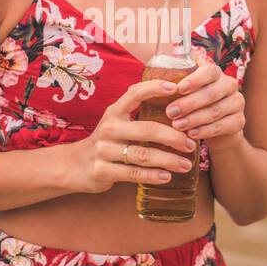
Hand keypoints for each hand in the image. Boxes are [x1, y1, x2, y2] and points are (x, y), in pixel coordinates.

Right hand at [72, 78, 197, 194]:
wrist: (75, 165)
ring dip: (168, 160)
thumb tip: (179, 110)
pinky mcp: (102, 171)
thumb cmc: (108, 142)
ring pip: (142, 154)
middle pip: (147, 129)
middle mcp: (109, 128)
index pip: (135, 93)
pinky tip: (167, 177)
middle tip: (191, 144)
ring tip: (185, 164)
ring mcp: (103, 150)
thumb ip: (139, 115)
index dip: (154, 88)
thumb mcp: (117, 123)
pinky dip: (152, 176)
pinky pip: (132, 173)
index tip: (176, 88)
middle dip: (173, 137)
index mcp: (114, 112)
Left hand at [164, 63, 244, 151]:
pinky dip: (205, 131)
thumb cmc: (193, 107)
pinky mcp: (239, 121)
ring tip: (177, 126)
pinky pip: (222, 126)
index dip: (194, 80)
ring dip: (194, 119)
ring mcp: (237, 103)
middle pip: (211, 93)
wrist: (215, 130)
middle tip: (170, 112)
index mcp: (215, 73)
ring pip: (215, 110)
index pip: (209, 71)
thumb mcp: (184, 95)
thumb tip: (147, 86)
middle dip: (189, 103)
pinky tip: (192, 135)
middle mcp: (229, 85)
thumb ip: (173, 88)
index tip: (178, 88)